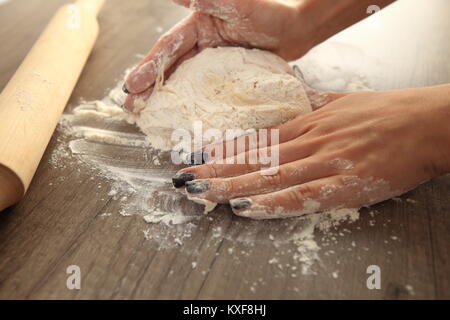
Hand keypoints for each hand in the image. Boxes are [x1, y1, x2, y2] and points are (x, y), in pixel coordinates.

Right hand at [122, 0, 310, 111]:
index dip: (149, 67)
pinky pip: (206, 92)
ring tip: (150, 117)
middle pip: (170, 68)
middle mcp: (202, 45)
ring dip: (167, 99)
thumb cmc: (270, 9)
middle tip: (131, 108)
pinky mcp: (227, 77)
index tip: (131, 86)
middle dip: (150, 88)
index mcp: (198, 26)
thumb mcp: (235, 3)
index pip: (169, 48)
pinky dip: (194, 104)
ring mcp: (214, 62)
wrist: (297, 28)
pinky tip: (186, 118)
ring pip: (185, 83)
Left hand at [172, 85, 449, 218]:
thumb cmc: (388, 112)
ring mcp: (327, 162)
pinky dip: (273, 203)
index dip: (226, 150)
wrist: (429, 122)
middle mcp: (311, 141)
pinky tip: (247, 208)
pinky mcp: (346, 184)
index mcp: (309, 124)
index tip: (200, 157)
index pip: (258, 139)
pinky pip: (303, 196)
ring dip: (232, 185)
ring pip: (270, 176)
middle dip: (217, 169)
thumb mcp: (342, 101)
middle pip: (255, 159)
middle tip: (186, 177)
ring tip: (201, 192)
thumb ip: (314, 105)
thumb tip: (294, 101)